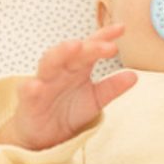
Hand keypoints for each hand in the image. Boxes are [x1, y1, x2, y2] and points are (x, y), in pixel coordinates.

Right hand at [0, 23, 136, 149]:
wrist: (45, 135)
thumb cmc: (68, 110)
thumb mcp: (95, 100)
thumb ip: (112, 87)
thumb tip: (135, 75)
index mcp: (78, 66)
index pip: (91, 46)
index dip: (105, 36)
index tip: (121, 28)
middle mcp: (61, 69)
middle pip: (73, 52)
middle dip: (89, 46)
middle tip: (106, 45)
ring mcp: (43, 82)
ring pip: (49, 63)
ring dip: (60, 53)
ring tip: (74, 47)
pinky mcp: (29, 99)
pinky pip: (29, 91)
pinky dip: (32, 87)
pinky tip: (36, 85)